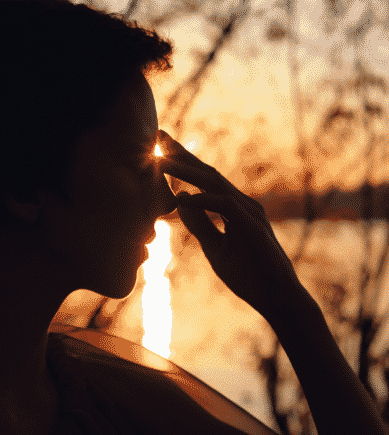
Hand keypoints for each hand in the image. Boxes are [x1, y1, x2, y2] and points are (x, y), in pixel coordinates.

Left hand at [157, 130, 303, 320]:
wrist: (277, 299)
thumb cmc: (248, 275)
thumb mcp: (215, 247)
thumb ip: (199, 223)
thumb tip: (180, 199)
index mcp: (232, 208)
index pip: (203, 180)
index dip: (181, 162)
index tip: (158, 148)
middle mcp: (242, 205)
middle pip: (208, 173)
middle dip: (182, 154)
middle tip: (158, 135)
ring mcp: (250, 214)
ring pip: (215, 184)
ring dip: (187, 171)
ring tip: (161, 160)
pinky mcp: (253, 228)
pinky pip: (225, 207)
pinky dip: (203, 200)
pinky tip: (182, 197)